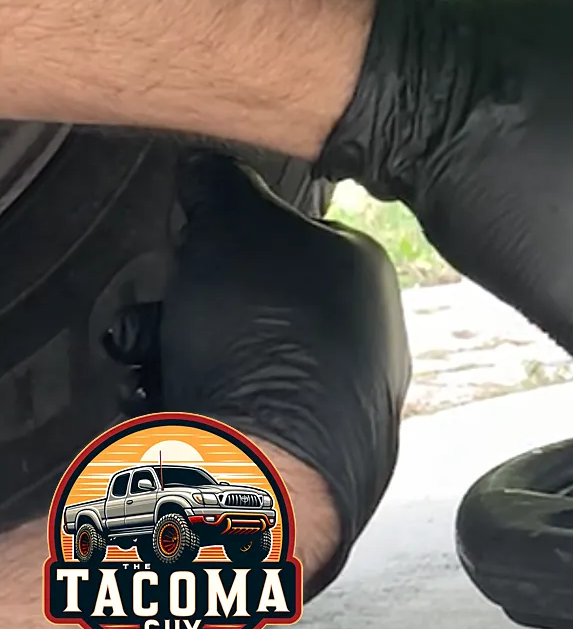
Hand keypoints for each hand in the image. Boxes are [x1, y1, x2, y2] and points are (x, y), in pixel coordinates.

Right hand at [154, 153, 408, 596]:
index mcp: (364, 272)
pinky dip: (192, 406)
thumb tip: (208, 166)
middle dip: (187, 306)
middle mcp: (365, 334)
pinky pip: (236, 412)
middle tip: (160, 315)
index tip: (187, 249)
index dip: (226, 239)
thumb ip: (222, 189)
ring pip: (235, 359)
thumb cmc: (264, 332)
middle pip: (251, 302)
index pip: (289, 235)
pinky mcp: (302, 451)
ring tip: (150, 362)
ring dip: (177, 355)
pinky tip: (165, 406)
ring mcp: (339, 400)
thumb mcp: (234, 227)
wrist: (272, 463)